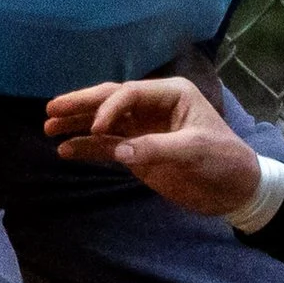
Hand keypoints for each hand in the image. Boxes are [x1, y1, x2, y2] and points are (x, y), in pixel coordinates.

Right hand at [46, 78, 264, 216]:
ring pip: (103, 122)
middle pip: (110, 100)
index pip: (130, 92)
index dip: (109, 107)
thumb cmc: (224, 161)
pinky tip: (65, 150)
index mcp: (171, 94)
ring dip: (77, 124)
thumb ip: (156, 148)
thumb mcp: (195, 151)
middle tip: (51, 109)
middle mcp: (153, 106)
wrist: (236, 189)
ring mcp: (143, 128)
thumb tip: (119, 151)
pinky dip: (86, 148)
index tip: (96, 128)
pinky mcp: (138, 151)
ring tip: (47, 126)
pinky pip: (107, 146)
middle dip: (81, 104)